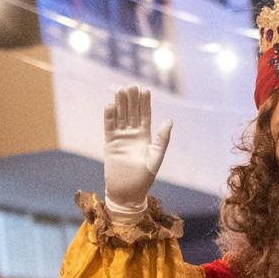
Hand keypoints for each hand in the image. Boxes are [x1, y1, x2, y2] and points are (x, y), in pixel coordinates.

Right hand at [102, 87, 171, 217]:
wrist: (128, 191)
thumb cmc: (144, 177)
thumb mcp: (156, 157)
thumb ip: (162, 139)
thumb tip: (169, 120)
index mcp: (145, 137)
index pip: (145, 115)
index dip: (145, 103)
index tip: (145, 90)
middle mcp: (133, 134)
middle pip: (132, 112)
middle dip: (132, 99)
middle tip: (131, 86)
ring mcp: (121, 138)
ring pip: (120, 116)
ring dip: (120, 104)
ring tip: (120, 91)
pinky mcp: (110, 143)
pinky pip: (109, 127)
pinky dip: (109, 116)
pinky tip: (110, 105)